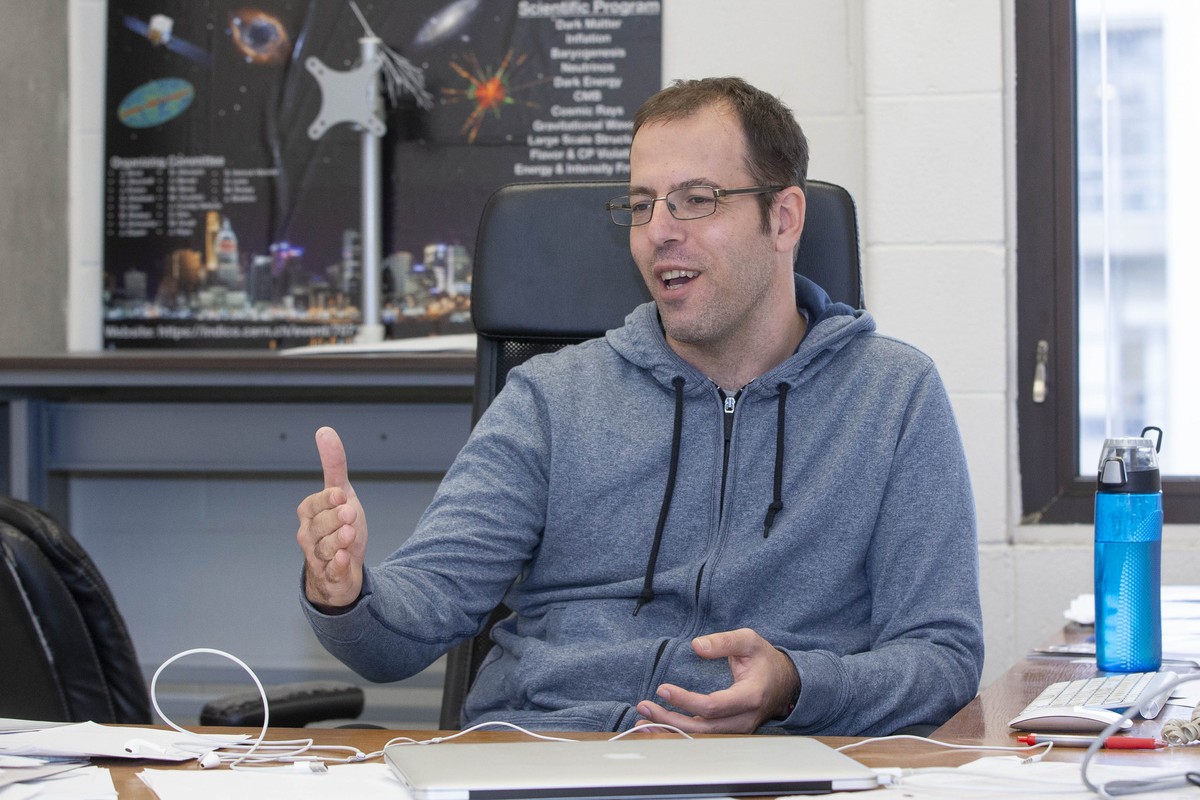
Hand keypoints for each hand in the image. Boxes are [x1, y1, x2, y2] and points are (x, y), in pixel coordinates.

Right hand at [296, 426, 367, 610]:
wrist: (342, 566)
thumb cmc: (340, 525)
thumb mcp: (342, 493)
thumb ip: (333, 465)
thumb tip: (324, 430)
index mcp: (310, 513)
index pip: (313, 504)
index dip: (327, 500)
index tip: (341, 494)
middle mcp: (308, 535)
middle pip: (320, 526)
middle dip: (335, 520)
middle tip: (350, 513)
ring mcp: (317, 557)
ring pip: (324, 548)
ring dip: (338, 541)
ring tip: (350, 535)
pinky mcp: (329, 576)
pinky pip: (330, 572)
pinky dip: (336, 566)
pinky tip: (343, 559)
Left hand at [635, 628, 799, 733]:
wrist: (784, 682)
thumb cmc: (764, 660)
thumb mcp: (748, 641)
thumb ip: (724, 641)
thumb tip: (697, 646)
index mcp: (750, 696)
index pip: (713, 706)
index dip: (686, 700)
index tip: (662, 689)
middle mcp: (744, 719)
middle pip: (703, 728)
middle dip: (670, 720)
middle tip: (644, 707)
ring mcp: (737, 730)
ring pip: (702, 738)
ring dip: (671, 730)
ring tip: (643, 722)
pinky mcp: (730, 733)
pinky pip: (704, 737)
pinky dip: (680, 733)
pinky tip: (659, 727)